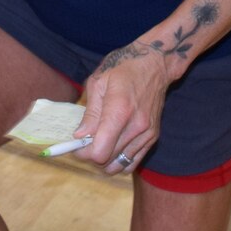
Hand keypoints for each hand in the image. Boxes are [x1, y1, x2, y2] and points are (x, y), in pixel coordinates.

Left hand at [76, 41, 170, 175]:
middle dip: (90, 155)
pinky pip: (133, 162)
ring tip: (97, 144)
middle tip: (83, 143)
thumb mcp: (98, 82)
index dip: (83, 152)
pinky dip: (118, 160)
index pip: (100, 151)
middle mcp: (136, 126)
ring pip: (119, 165)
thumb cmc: (123, 68)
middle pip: (107, 160)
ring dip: (104, 160)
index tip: (76, 144)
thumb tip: (80, 136)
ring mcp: (146, 134)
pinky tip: (111, 147)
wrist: (154, 64)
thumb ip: (90, 113)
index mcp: (119, 110)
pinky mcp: (153, 137)